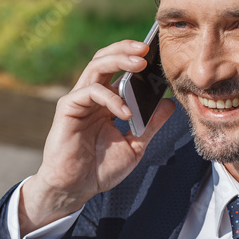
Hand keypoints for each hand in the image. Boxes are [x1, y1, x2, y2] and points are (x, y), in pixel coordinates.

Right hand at [20, 39, 174, 232]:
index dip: (135, 59)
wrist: (75, 189)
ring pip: (96, 66)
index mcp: (106, 102)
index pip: (119, 70)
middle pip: (106, 59)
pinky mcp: (68, 108)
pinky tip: (125, 111)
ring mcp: (79, 100)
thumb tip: (169, 104)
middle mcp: (92, 97)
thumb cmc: (100, 169)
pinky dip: (110, 97)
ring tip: (139, 63)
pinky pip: (90, 91)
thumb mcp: (135, 146)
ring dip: (119, 60)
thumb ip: (150, 125)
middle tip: (147, 49)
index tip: (157, 54)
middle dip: (126, 49)